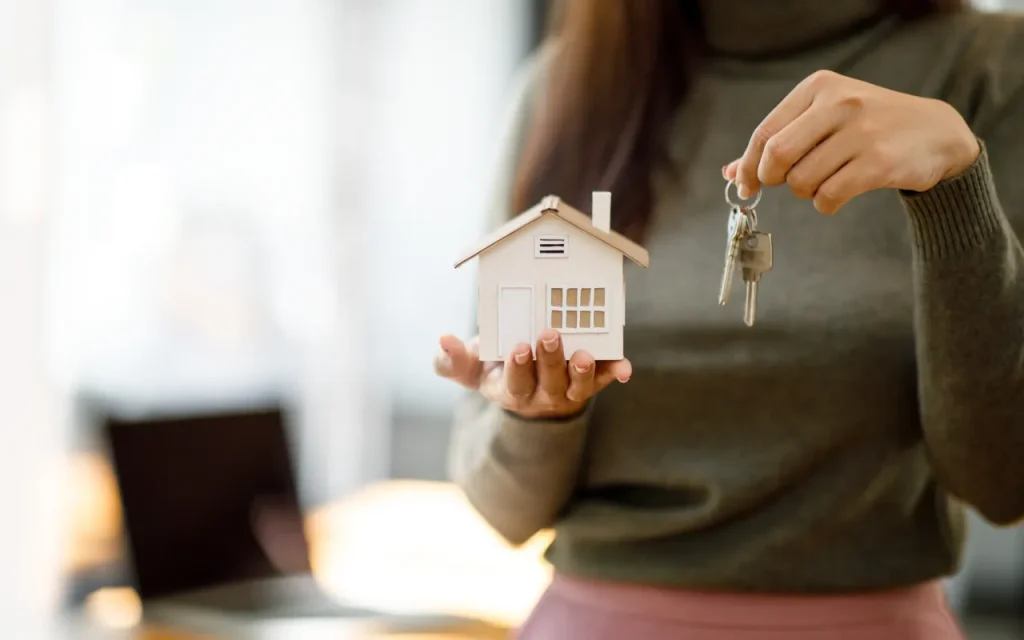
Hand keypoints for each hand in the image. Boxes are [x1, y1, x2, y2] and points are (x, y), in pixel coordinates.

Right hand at [433, 330, 631, 419]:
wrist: (527, 387)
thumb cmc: (495, 370)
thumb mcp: (469, 370)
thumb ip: (451, 361)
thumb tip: (443, 340)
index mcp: (511, 390)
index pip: (515, 383)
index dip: (518, 368)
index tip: (518, 347)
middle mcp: (542, 394)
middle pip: (549, 382)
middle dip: (549, 359)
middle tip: (548, 334)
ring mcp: (568, 390)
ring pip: (578, 386)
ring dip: (581, 371)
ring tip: (582, 354)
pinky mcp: (590, 381)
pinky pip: (604, 378)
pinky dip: (615, 373)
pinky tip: (624, 367)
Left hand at [723, 69, 980, 213]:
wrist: (937, 133)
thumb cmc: (869, 127)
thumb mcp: (824, 119)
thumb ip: (778, 142)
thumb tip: (730, 174)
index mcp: (819, 88)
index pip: (765, 133)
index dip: (748, 166)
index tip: (744, 185)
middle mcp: (840, 104)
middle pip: (777, 156)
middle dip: (774, 179)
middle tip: (789, 182)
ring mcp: (861, 132)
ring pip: (802, 181)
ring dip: (806, 192)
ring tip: (827, 181)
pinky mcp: (879, 162)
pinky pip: (828, 196)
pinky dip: (826, 204)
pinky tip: (838, 195)